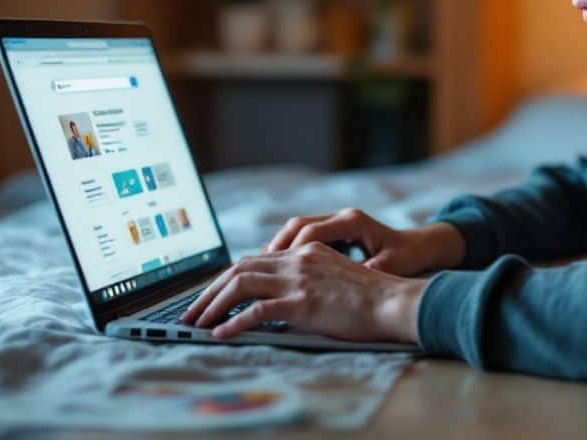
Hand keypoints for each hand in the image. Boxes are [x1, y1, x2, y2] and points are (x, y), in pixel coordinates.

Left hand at [179, 242, 426, 342]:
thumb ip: (306, 279)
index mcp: (305, 251)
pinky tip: (221, 334)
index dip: (225, 278)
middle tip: (192, 312)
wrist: (394, 302)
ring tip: (197, 324)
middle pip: (239, 268)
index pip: (253, 260)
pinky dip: (234, 322)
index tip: (209, 296)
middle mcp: (298, 259)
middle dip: (209, 291)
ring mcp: (299, 279)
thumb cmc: (370, 298)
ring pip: (241, 285)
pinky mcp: (303, 302)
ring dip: (213, 305)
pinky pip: (257, 310)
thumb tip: (278, 299)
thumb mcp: (334, 278)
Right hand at [267, 208, 464, 276]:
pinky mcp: (336, 231)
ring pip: (296, 229)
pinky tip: (276, 268)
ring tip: (258, 269)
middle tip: (253, 269)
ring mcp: (338, 221)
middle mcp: (342, 217)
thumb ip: (365, 273)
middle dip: (274, 247)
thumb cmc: (408, 257)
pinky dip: (288, 250)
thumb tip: (344, 288)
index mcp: (353, 222)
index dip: (291, 251)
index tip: (274, 269)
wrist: (422, 246)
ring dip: (277, 248)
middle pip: (297, 225)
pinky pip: (304, 236)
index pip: (311, 232)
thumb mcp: (389, 267)